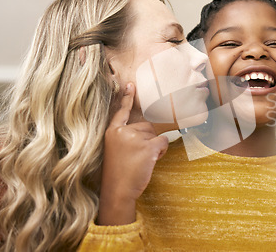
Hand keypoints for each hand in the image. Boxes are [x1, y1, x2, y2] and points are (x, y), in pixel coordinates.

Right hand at [98, 83, 168, 224]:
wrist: (117, 191)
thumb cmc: (119, 173)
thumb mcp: (116, 150)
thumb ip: (127, 137)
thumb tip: (149, 129)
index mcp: (112, 132)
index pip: (120, 111)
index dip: (126, 98)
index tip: (130, 84)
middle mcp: (122, 132)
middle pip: (146, 126)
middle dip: (148, 139)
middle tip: (138, 157)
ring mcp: (134, 139)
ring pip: (155, 134)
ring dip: (155, 147)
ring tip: (142, 161)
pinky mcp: (147, 147)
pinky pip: (163, 141)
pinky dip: (162, 151)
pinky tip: (152, 161)